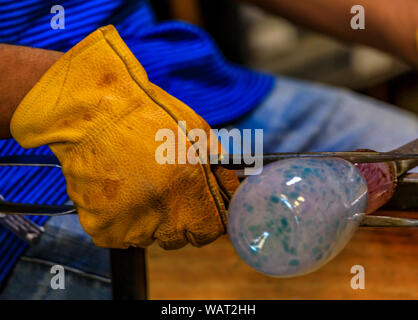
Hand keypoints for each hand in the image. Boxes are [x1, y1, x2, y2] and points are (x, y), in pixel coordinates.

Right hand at [11, 25, 239, 248]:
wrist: (95, 111)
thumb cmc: (149, 115)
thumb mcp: (198, 132)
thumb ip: (217, 167)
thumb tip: (228, 185)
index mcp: (193, 196)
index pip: (211, 231)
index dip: (207, 217)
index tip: (200, 206)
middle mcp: (164, 219)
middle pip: (179, 237)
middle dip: (176, 217)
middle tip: (161, 188)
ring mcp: (131, 228)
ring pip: (147, 235)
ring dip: (145, 218)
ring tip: (133, 183)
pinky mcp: (102, 229)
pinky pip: (118, 233)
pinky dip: (118, 218)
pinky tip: (114, 189)